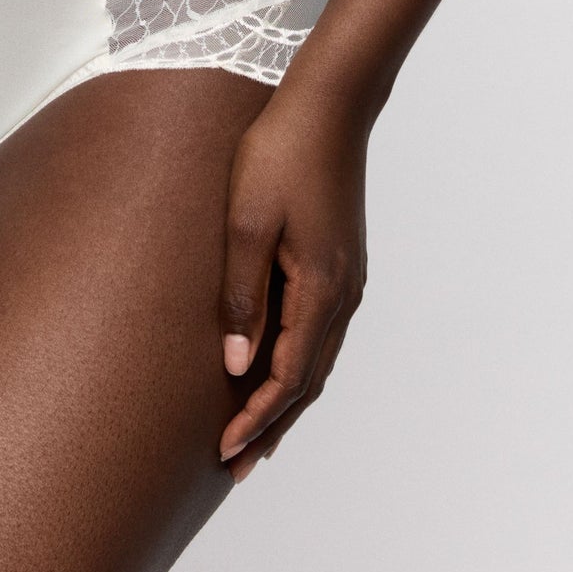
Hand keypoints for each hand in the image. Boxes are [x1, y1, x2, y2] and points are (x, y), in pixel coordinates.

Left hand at [218, 67, 372, 481]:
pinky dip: (299, 366)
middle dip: (272, 426)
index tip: (224, 452)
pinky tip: (278, 372)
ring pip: (319, 361)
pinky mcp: (342, 264)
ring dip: (287, 402)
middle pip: (309, 381)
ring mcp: (348, 279)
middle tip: (236, 467)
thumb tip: (235, 366)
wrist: (327, 105)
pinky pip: (321, 334)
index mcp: (321, 288)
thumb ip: (241, 296)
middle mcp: (343, 294)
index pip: (287, 377)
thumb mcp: (246, 223)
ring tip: (255, 437)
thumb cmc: (278, 153)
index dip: (256, 419)